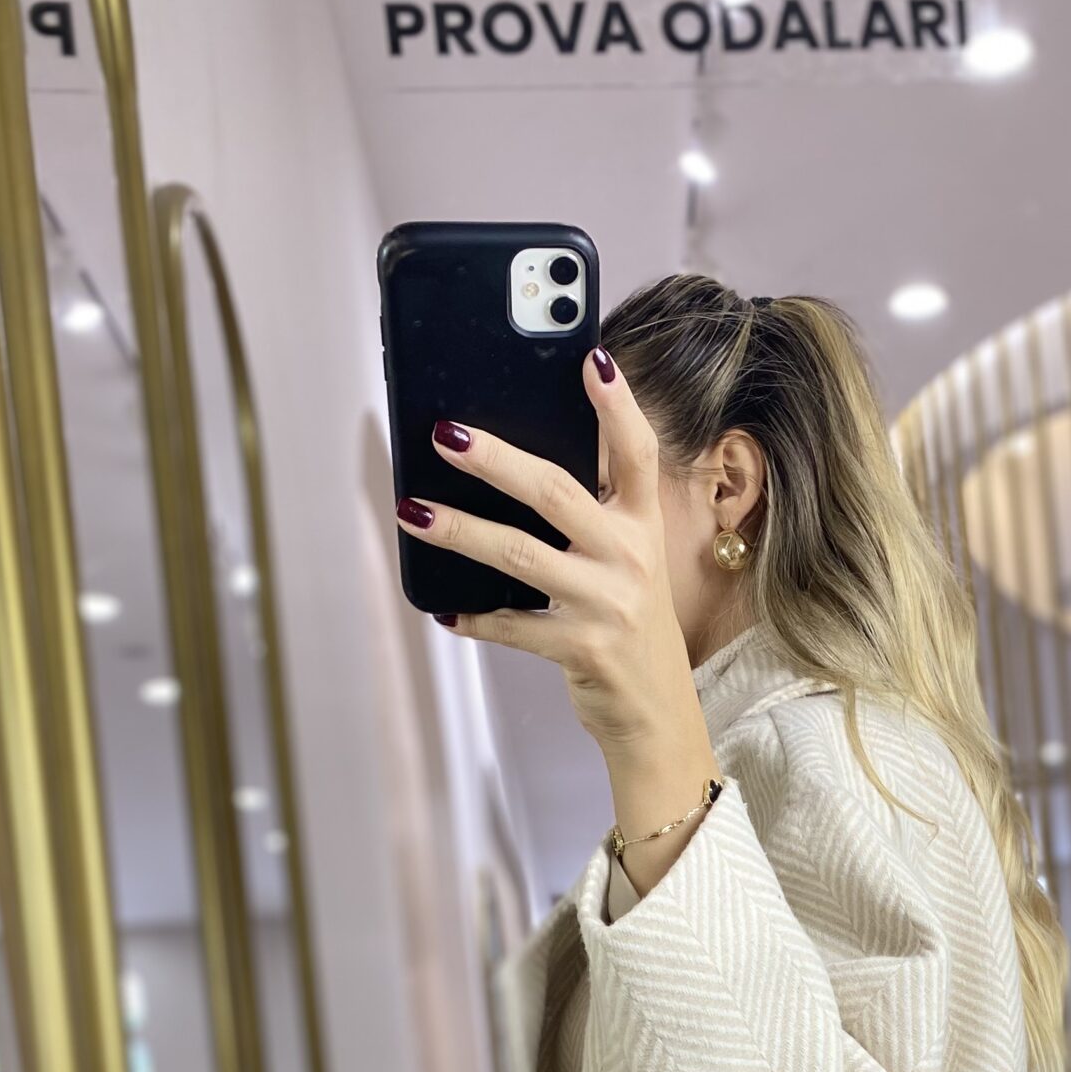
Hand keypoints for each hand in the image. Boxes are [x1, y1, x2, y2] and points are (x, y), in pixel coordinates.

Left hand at [401, 350, 716, 868]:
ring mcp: (606, 605)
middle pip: (557, 492)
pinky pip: (511, 626)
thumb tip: (514, 464)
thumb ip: (593, 515)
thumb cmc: (630, 625)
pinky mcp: (582, 649)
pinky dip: (472, 617)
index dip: (617, 405)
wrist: (658, 714)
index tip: (591, 357)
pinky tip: (442, 608)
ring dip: (459, 531)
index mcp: (643, 527)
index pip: (636, 454)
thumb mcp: (629, 562)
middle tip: (445, 434)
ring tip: (412, 511)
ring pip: (520, 555)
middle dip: (496, 459)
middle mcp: (630, 559)